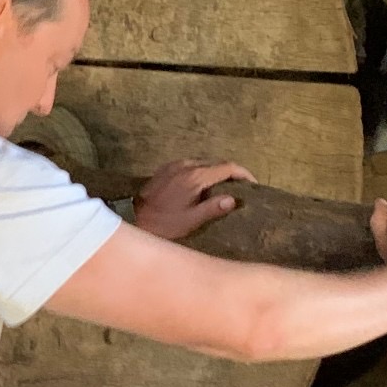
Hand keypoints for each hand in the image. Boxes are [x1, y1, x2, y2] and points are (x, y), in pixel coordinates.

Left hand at [133, 158, 253, 240]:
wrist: (134, 216)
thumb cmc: (163, 223)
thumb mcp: (191, 220)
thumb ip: (213, 208)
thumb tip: (232, 199)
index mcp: (196, 176)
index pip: (228, 167)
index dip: (244, 174)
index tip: (253, 185)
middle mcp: (187, 165)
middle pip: (217, 163)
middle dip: (232, 173)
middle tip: (242, 187)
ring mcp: (176, 165)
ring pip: (204, 163)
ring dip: (217, 172)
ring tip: (225, 187)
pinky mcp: (167, 168)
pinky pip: (191, 165)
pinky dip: (203, 172)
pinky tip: (203, 186)